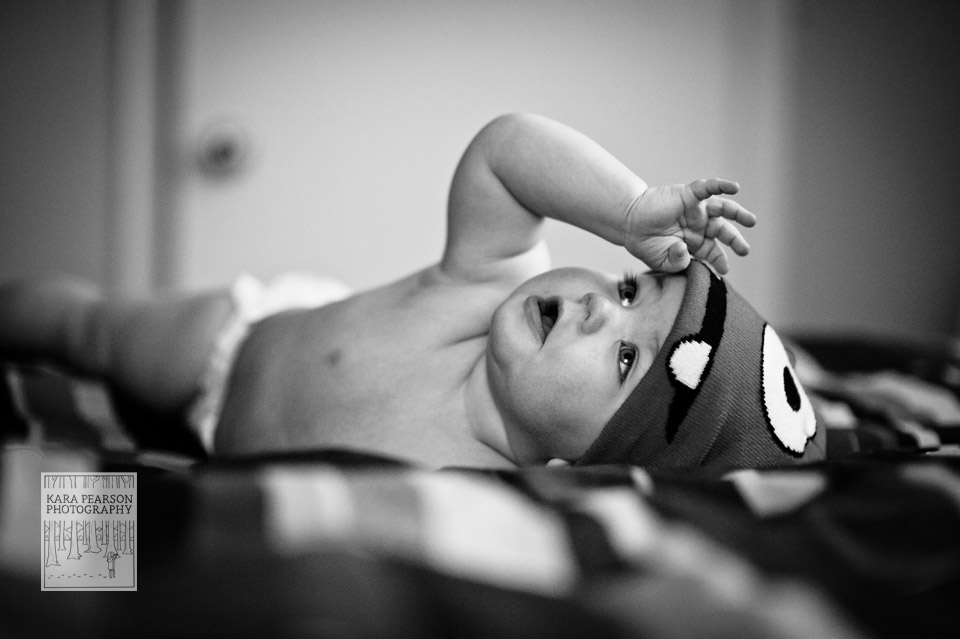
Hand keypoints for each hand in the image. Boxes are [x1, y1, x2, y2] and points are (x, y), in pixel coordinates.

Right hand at [623, 178, 755, 274]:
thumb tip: (686, 251)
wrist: (628, 224)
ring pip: (722, 209)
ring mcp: (694, 210)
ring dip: (738, 213)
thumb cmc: (644, 244)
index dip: (720, 260)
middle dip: (735, 240)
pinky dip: (722, 186)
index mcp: (694, 244)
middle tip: (745, 250)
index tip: (724, 270)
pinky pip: (707, 188)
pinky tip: (735, 187)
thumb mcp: (662, 261)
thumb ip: (677, 261)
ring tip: (751, 221)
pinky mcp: (688, 195)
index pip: (713, 251)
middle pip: (722, 231)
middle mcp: (698, 226)